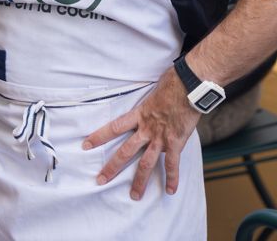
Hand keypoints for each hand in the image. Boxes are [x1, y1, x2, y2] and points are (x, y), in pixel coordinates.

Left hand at [82, 67, 200, 199]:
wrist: (190, 84)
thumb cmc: (173, 82)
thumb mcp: (154, 90)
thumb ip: (149, 102)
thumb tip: (150, 103)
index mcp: (139, 114)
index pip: (114, 127)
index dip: (99, 136)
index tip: (86, 145)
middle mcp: (147, 128)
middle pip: (125, 151)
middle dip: (112, 167)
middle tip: (101, 180)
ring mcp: (161, 137)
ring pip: (146, 163)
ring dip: (140, 181)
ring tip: (134, 196)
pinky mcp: (176, 142)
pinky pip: (173, 164)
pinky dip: (172, 178)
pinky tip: (170, 191)